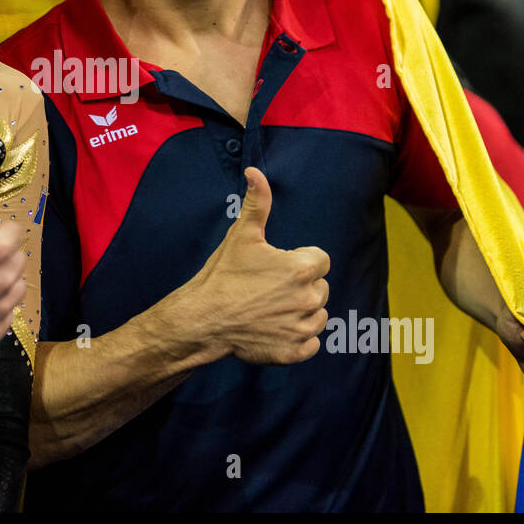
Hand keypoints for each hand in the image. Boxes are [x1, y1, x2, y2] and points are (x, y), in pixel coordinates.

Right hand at [187, 167, 329, 365]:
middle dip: (300, 287)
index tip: (275, 267)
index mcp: (302, 268)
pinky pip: (312, 343)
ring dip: (301, 312)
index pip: (320, 260)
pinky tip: (274, 329)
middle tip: (268, 289)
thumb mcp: (241, 235)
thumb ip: (258, 202)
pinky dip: (297, 339)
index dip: (298, 261)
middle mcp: (309, 298)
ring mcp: (303, 328)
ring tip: (270, 309)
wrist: (202, 319)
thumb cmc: (223, 275)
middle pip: (320, 287)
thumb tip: (255, 171)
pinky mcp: (295, 352)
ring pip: (318, 315)